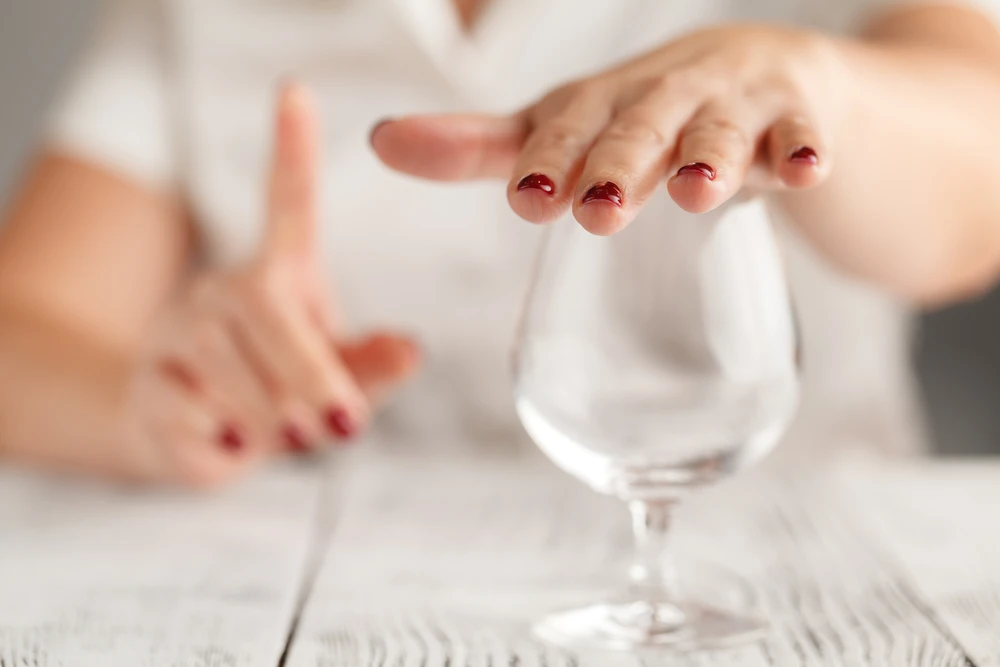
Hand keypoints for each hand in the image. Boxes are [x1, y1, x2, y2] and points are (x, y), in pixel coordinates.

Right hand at [122, 83, 418, 486]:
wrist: (179, 426)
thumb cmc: (272, 387)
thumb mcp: (330, 376)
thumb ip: (368, 367)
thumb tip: (412, 352)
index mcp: (277, 276)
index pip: (284, 203)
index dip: (290, 150)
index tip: (295, 92)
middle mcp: (223, 290)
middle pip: (259, 304)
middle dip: (308, 369)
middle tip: (344, 425)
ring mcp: (177, 332)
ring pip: (222, 360)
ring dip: (273, 412)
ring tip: (298, 437)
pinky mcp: (149, 382)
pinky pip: (186, 407)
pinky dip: (225, 436)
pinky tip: (235, 441)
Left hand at [371, 25, 846, 234]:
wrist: (761, 78)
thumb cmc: (645, 118)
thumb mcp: (568, 131)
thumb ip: (484, 149)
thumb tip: (380, 141)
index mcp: (602, 102)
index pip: (568, 127)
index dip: (548, 158)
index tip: (528, 199)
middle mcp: (662, 94)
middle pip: (640, 126)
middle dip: (620, 164)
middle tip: (599, 210)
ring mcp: (732, 104)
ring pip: (721, 128)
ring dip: (710, 155)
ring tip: (697, 190)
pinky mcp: (795, 118)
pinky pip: (802, 133)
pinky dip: (804, 150)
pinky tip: (808, 171)